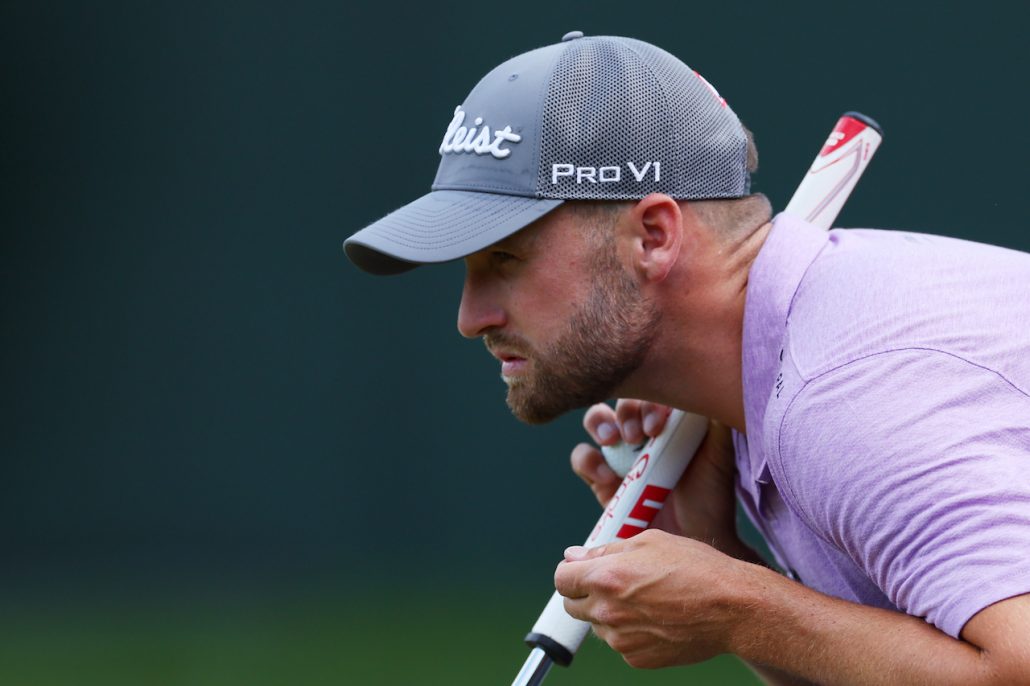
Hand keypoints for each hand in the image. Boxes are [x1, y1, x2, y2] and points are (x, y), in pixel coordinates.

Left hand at [554, 529, 754, 668]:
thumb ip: (605, 551)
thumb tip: (574, 556)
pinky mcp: (637, 659)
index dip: (572, 572)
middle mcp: (607, 611)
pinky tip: (657, 618)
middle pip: (572, 606)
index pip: (561, 579)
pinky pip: (620, 643)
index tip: (584, 569)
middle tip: (614, 583)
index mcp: (605, 578)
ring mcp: (622, 639)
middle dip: (585, 593)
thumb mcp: (650, 541)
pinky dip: (630, 632)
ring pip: (597, 626)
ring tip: (644, 600)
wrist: (733, 608)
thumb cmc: (696, 567)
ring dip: (609, 613)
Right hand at [571, 401, 745, 557]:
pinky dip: (588, 461)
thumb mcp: (719, 452)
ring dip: (600, 424)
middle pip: (620, 398)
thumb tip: (712, 379)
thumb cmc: (711, 495)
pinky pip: (582, 459)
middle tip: (635, 434)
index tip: (657, 426)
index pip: (650, 390)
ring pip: (596, 420)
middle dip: (624, 410)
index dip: (648, 402)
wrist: (695, 540)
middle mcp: (641, 431)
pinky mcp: (601, 481)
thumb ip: (713, 418)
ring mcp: (620, 454)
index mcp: (667, 419)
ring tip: (614, 442)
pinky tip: (606, 476)